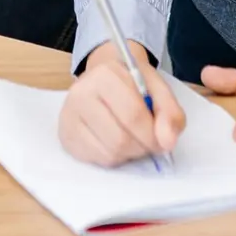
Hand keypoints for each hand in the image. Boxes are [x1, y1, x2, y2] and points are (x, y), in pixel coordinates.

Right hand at [58, 41, 186, 167]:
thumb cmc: (132, 85)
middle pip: (120, 139)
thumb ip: (170, 113)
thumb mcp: (158, 89)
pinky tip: (116, 143)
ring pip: (109, 153)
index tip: (162, 139)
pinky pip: (97, 160)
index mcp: (105, 74)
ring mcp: (69, 116)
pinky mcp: (66, 136)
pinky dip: (114, 158)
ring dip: (129, 154)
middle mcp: (80, 93)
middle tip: (148, 141)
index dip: (153, 135)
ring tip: (132, 139)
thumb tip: (167, 142)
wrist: (104, 79)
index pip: (133, 115)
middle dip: (142, 147)